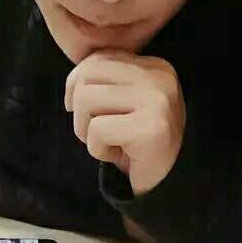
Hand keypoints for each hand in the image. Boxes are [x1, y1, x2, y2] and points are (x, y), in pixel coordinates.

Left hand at [65, 50, 185, 195]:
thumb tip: (74, 78)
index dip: (78, 84)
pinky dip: (97, 149)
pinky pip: (97, 130)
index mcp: (154, 66)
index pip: (98, 58)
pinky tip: (117, 156)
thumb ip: (104, 80)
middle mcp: (159, 77)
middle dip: (79, 108)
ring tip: (107, 142)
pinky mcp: (151, 129)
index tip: (86, 110)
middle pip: (87, 75)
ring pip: (86, 99)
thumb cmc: (135, 141)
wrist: (168, 183)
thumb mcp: (122, 101)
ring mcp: (158, 101)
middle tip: (95, 131)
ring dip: (85, 129)